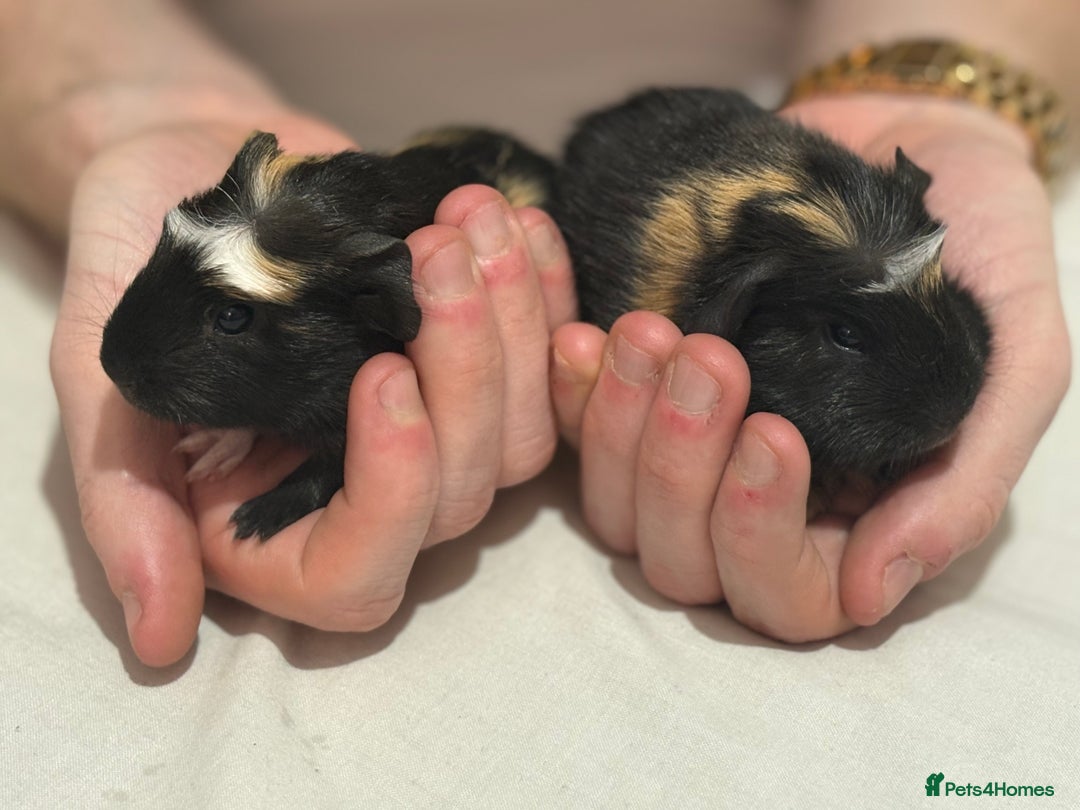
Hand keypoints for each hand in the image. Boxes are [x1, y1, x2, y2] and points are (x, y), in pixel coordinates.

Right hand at [50, 120, 575, 665]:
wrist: (187, 168)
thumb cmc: (129, 264)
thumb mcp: (99, 375)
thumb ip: (129, 502)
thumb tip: (162, 637)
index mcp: (270, 527)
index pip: (359, 573)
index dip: (395, 485)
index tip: (383, 369)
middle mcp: (362, 495)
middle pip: (463, 493)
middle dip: (469, 367)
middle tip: (438, 252)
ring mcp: (429, 434)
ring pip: (521, 435)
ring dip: (518, 324)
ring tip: (474, 220)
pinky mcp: (471, 371)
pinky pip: (544, 367)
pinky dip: (548, 295)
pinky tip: (525, 222)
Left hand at [551, 95, 1069, 641]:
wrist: (911, 140)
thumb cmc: (982, 250)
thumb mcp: (1018, 359)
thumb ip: (962, 482)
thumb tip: (870, 595)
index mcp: (850, 517)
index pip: (783, 598)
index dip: (760, 537)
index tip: (776, 431)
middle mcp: (758, 499)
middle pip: (679, 558)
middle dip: (679, 467)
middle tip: (709, 355)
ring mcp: (690, 447)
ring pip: (614, 504)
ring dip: (617, 427)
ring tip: (647, 333)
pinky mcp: (640, 388)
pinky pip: (573, 423)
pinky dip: (569, 389)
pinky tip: (578, 334)